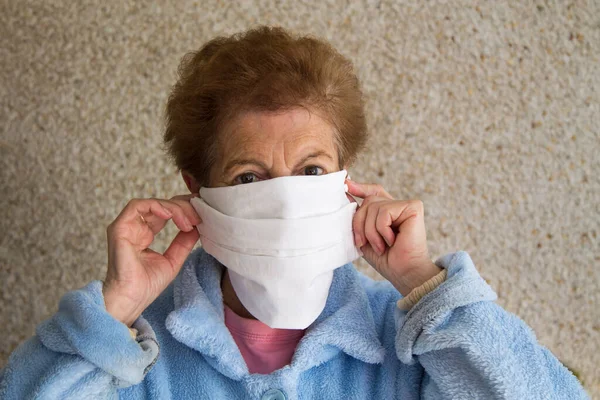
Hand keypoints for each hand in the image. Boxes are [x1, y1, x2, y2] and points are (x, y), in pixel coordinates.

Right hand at [102, 194, 201, 325]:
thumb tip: (198, 226)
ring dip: (174, 207)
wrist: (132, 299)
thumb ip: (184, 242)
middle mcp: (136, 228)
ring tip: (188, 220)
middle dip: (183, 207)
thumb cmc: (146, 285)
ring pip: (152, 203)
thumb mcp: (173, 259)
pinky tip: (170, 214)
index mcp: (146, 234)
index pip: (166, 212)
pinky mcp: (119, 228)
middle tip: (198, 217)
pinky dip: (156, 205)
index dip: (184, 210)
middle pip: (162, 205)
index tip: (201, 215)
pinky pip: (136, 206)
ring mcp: (127, 226)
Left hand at [346, 179, 441, 295]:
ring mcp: (406, 205)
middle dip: (360, 224)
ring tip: (381, 246)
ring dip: (371, 231)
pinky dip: (382, 230)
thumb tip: (346, 192)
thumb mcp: (364, 236)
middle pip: (368, 201)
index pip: (372, 193)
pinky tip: (392, 240)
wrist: (403, 272)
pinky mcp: (413, 207)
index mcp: (386, 212)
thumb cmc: (385, 258)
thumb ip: (357, 216)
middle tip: (364, 243)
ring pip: (374, 206)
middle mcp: (397, 206)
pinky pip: (384, 212)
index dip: (359, 188)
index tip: (345, 185)